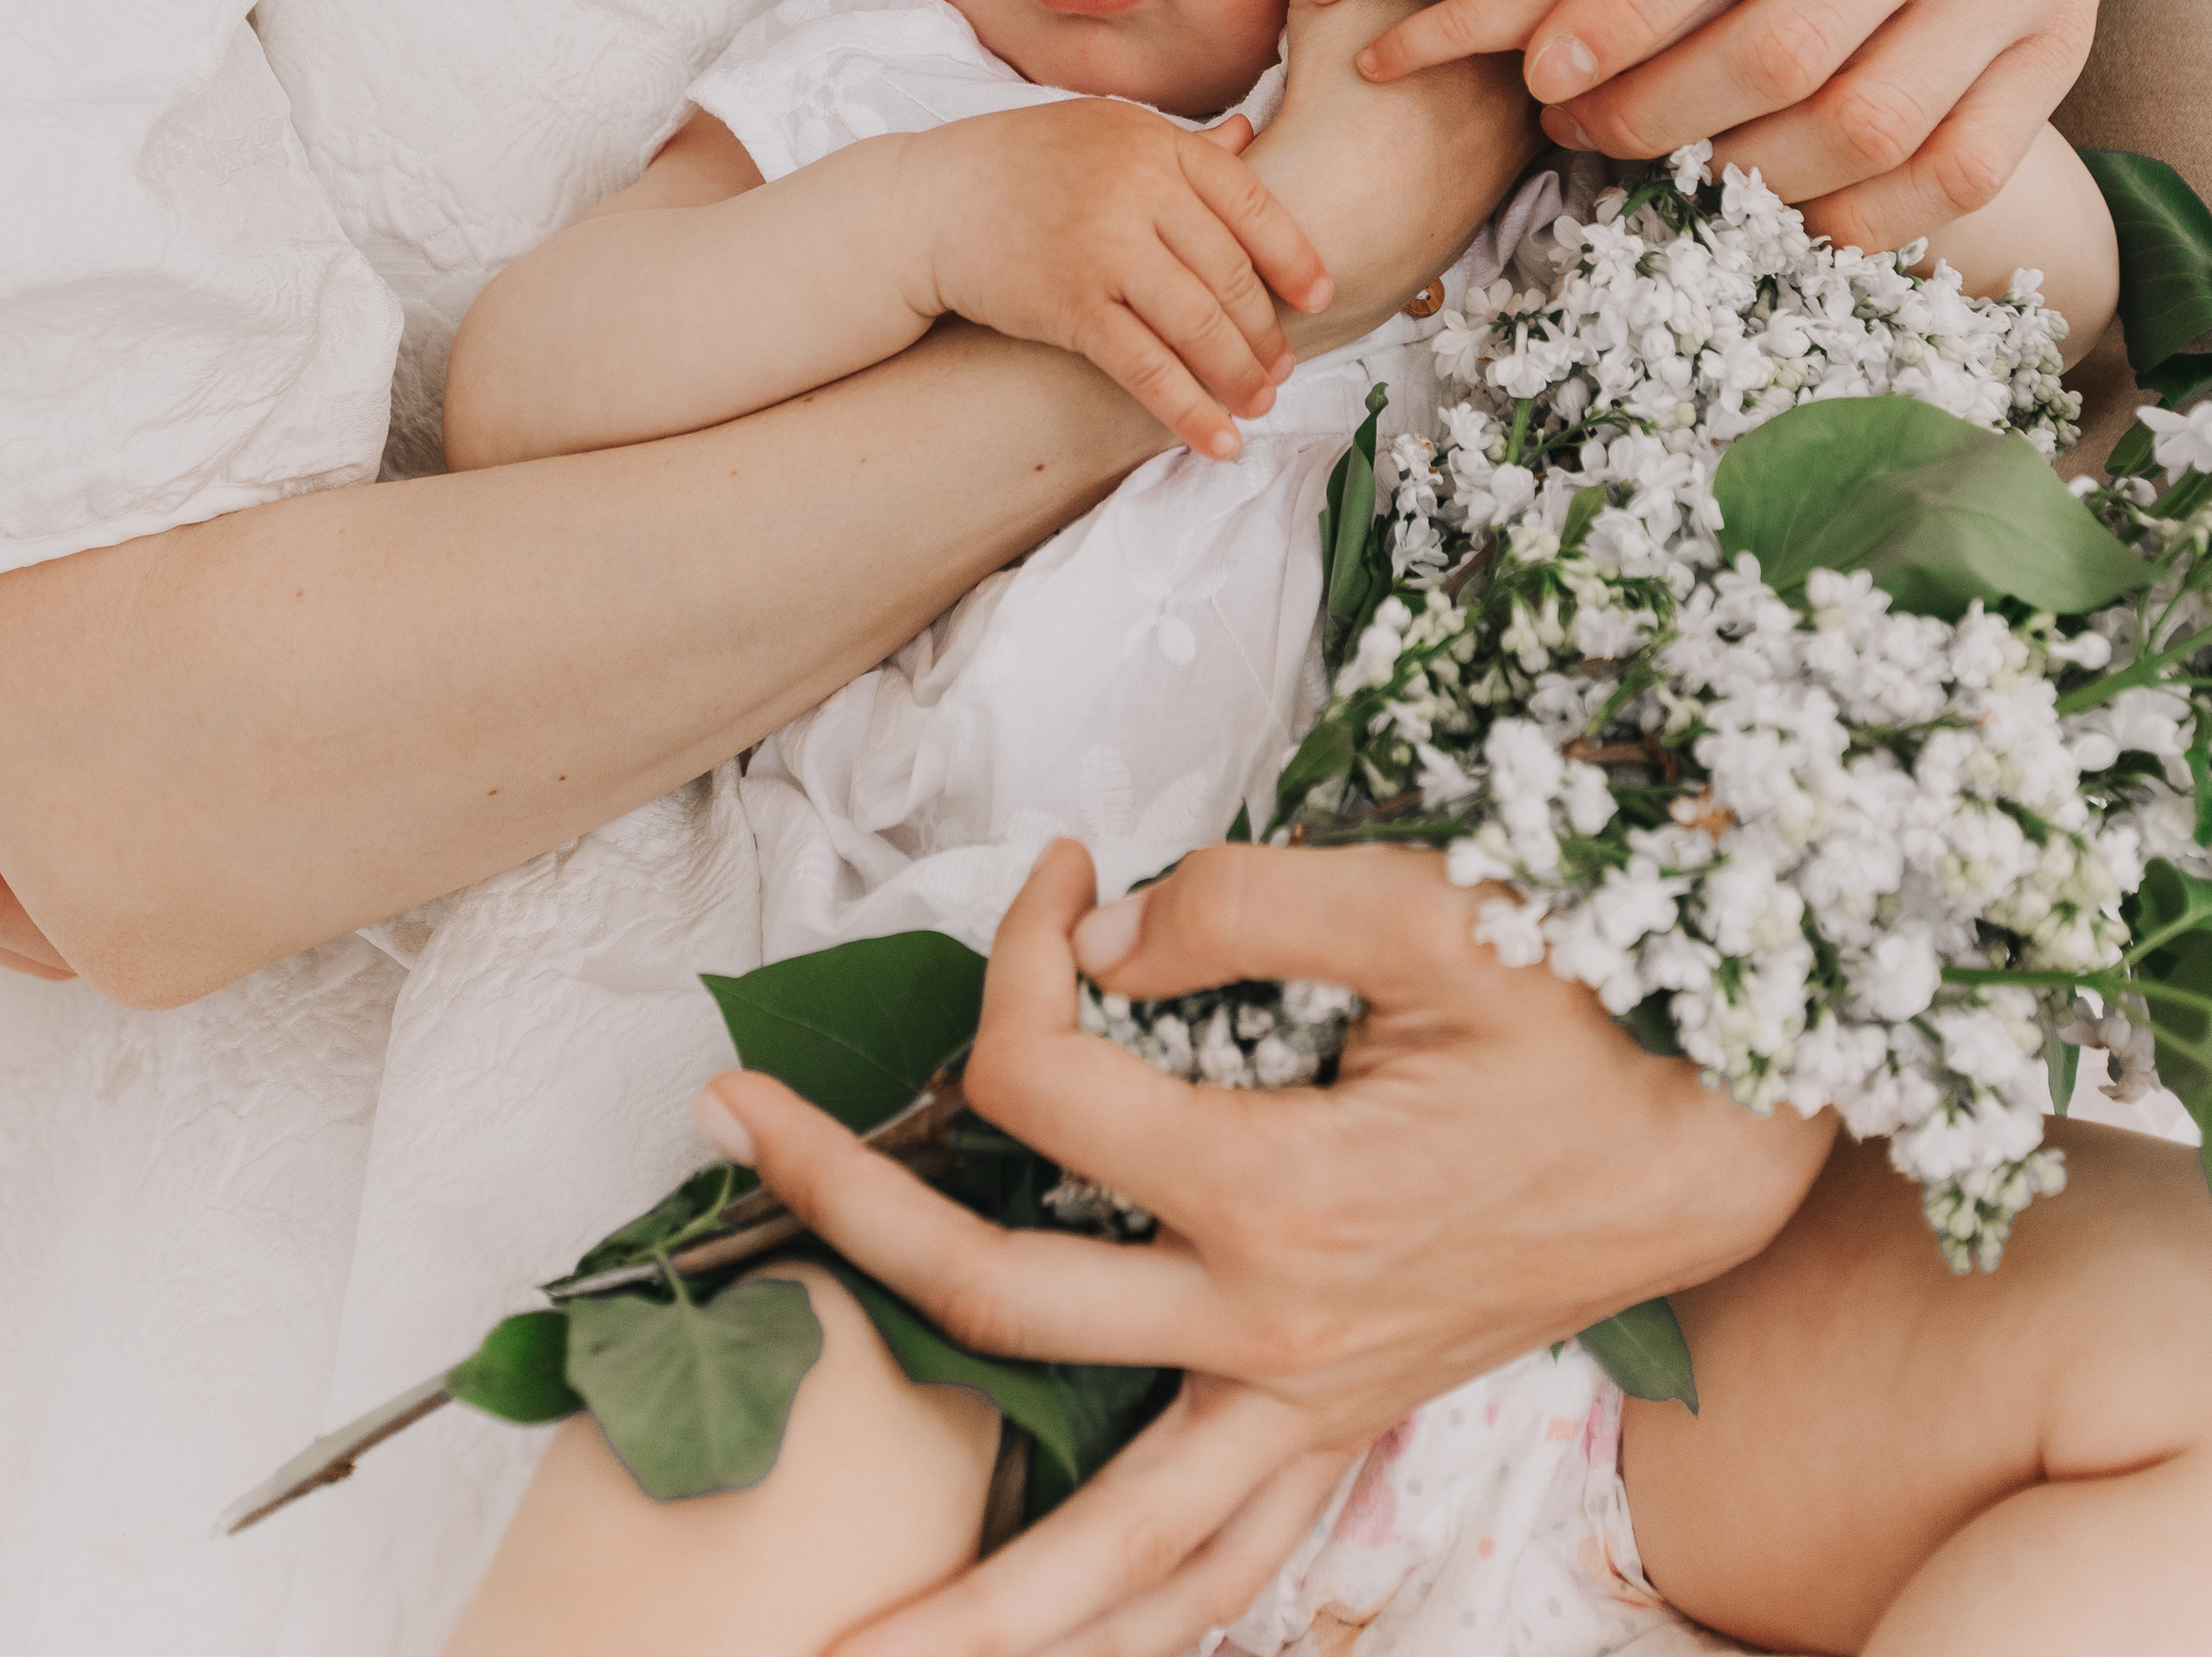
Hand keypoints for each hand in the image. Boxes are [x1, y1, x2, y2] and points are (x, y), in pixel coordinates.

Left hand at [705, 840, 1831, 1656]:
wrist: (1729, 1135)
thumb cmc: (1591, 1007)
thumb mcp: (1432, 910)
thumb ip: (1245, 903)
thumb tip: (1108, 922)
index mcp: (1278, 1194)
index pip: (1048, 1085)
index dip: (1014, 960)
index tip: (1053, 879)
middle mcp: (1272, 1329)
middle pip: (997, 1306)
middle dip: (841, 1223)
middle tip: (727, 1133)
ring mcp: (1309, 1403)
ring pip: (1111, 1550)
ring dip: (971, 1605)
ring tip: (840, 1647)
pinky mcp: (1347, 1427)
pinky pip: (1229, 1568)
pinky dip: (1141, 1625)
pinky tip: (1063, 1656)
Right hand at [915, 106, 1330, 459]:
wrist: (929, 202)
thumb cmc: (1021, 164)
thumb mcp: (1104, 132)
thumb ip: (1179, 146)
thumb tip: (1250, 138)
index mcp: (1154, 142)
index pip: (1250, 200)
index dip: (1293, 255)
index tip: (1320, 296)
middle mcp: (1135, 189)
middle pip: (1229, 272)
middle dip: (1264, 330)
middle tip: (1280, 367)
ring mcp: (1103, 247)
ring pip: (1198, 324)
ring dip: (1238, 375)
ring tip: (1257, 404)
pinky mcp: (1070, 304)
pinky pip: (1146, 367)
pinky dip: (1189, 409)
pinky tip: (1216, 440)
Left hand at [1329, 0, 2168, 251]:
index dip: (1629, 8)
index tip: (1544, 67)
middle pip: (1792, 45)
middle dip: (1660, 110)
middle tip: (1578, 125)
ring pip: (1872, 124)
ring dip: (1747, 171)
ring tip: (1664, 159)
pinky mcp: (2059, 46)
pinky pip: (1963, 169)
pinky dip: (1865, 214)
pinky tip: (1781, 200)